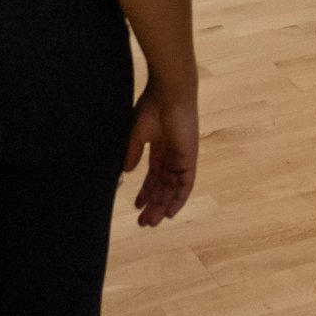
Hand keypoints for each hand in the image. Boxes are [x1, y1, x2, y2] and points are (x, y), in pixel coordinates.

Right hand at [124, 78, 198, 227]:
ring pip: (172, 188)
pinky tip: (170, 213)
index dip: (146, 191)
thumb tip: (126, 172)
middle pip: (163, 186)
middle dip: (153, 204)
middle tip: (144, 222)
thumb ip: (132, 153)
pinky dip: (179, 199)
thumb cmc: (152, 106)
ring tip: (152, 222)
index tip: (137, 205)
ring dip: (163, 206)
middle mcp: (172, 154)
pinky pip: (185, 184)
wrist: (170, 93)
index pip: (154, 175)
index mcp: (159, 146)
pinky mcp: (189, 158)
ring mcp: (182, 157)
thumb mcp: (136, 134)